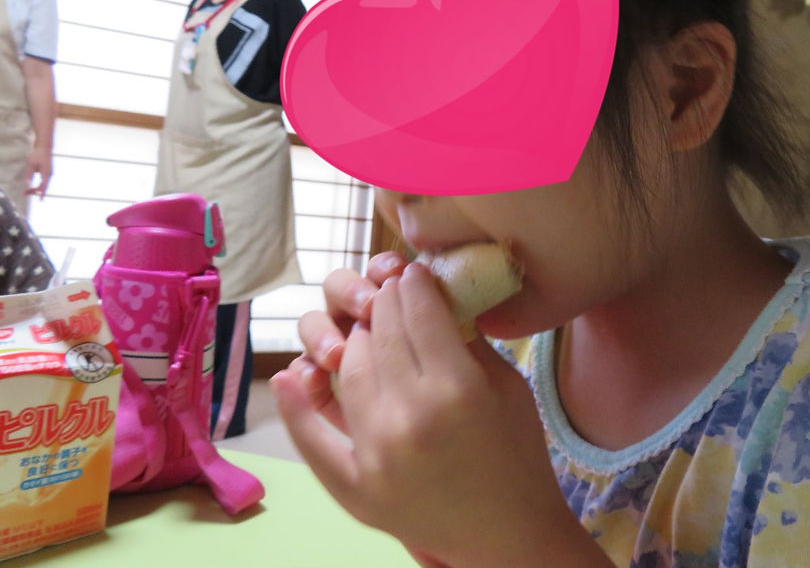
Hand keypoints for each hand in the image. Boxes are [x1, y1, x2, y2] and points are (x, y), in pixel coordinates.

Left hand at [24, 145, 51, 196]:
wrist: (44, 148)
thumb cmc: (37, 155)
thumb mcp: (31, 164)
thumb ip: (29, 174)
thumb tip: (27, 183)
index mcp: (46, 173)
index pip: (43, 185)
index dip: (41, 192)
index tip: (40, 200)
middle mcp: (49, 175)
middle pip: (43, 186)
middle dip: (35, 191)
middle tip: (24, 194)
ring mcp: (49, 173)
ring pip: (44, 184)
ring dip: (36, 189)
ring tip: (27, 192)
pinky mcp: (48, 172)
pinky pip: (44, 181)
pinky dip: (39, 185)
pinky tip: (33, 187)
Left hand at [272, 263, 602, 567]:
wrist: (509, 535)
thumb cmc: (517, 454)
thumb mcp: (508, 386)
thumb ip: (467, 338)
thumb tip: (431, 295)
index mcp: (458, 389)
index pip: (419, 311)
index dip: (414, 284)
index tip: (413, 274)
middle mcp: (410, 417)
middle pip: (381, 333)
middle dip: (386, 302)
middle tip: (392, 292)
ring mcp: (376, 454)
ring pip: (349, 368)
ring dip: (358, 340)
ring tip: (373, 332)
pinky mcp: (354, 488)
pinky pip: (312, 437)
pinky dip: (297, 404)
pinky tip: (291, 376)